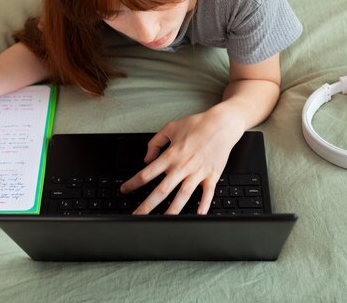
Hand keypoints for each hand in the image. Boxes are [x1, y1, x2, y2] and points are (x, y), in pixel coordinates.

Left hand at [120, 106, 244, 214]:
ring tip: (163, 223)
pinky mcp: (212, 175)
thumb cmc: (197, 125)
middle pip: (161, 190)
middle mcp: (182, 166)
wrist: (221, 124)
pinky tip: (197, 215)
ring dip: (172, 211)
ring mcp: (198, 172)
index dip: (133, 183)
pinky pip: (207, 193)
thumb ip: (155, 142)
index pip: (147, 173)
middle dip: (147, 205)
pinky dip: (203, 205)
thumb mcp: (170, 128)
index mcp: (171, 155)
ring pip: (182, 195)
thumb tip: (147, 158)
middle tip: (137, 216)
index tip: (125, 190)